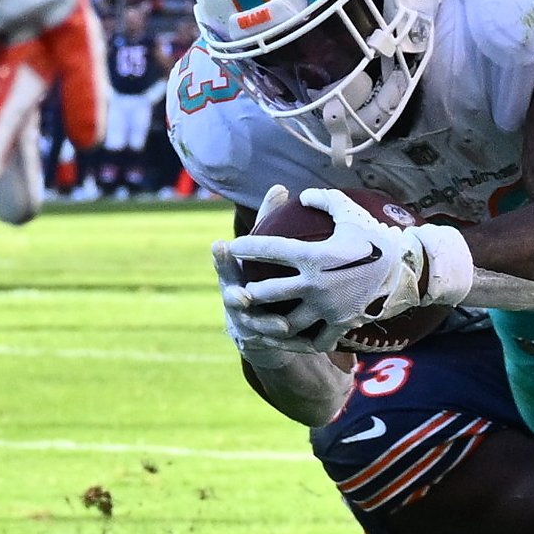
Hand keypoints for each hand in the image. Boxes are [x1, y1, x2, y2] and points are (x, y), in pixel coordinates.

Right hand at [213, 187, 300, 364]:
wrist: (263, 326)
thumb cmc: (264, 276)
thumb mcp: (265, 251)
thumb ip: (269, 222)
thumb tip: (281, 187)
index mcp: (235, 277)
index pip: (226, 265)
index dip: (222, 258)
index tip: (221, 245)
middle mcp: (237, 302)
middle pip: (234, 300)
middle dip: (237, 297)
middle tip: (244, 294)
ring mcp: (249, 325)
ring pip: (257, 327)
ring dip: (267, 324)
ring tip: (282, 324)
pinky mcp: (267, 344)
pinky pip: (280, 347)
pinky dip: (293, 345)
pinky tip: (313, 346)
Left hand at [224, 189, 451, 352]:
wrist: (406, 268)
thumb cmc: (375, 236)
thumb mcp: (349, 211)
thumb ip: (324, 200)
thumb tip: (302, 194)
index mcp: (314, 255)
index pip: (270, 250)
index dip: (248, 247)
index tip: (236, 246)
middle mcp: (316, 283)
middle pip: (270, 293)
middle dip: (250, 293)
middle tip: (239, 292)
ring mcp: (328, 307)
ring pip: (288, 322)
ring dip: (271, 323)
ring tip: (261, 322)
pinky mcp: (341, 323)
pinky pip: (318, 339)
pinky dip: (305, 341)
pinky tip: (296, 341)